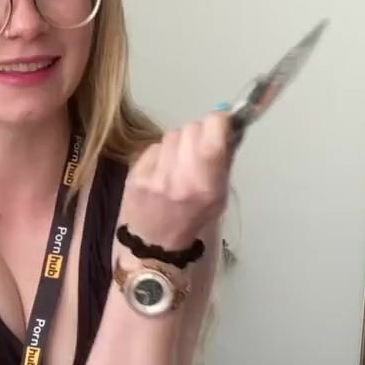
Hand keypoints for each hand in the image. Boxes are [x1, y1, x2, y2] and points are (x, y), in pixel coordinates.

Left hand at [121, 109, 235, 249]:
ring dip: (178, 143)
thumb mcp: (219, 197)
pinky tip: (161, 169)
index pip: (212, 132)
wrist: (153, 243)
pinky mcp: (135, 174)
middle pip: (192, 128)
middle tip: (198, 147)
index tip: (221, 124)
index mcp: (206, 186)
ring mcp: (155, 176)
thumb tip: (229, 127)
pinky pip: (153, 147)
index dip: (218, 121)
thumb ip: (224, 162)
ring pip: (171, 134)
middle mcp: (180, 178)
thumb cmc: (192, 219)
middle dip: (199, 132)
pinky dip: (161, 153)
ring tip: (178, 162)